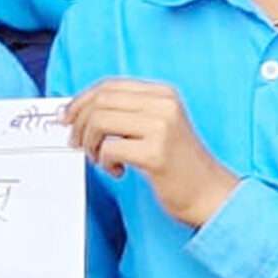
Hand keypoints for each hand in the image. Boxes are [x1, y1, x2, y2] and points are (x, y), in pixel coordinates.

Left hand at [64, 80, 234, 228]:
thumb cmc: (179, 163)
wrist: (209, 192)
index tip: (68, 118)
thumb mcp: (159, 126)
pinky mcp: (155, 153)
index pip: (110, 85)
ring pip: (100, 121)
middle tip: (77, 143)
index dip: (82, 100)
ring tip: (99, 158)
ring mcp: (161, 127)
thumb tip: (79, 111)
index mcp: (164, 93)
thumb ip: (128, 113)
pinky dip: (104, 162)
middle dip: (79, 123)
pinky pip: (109, 148)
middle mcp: (164, 104)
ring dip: (90, 143)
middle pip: (101, 101)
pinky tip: (118, 170)